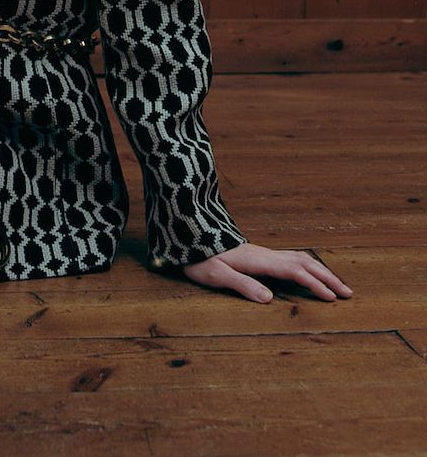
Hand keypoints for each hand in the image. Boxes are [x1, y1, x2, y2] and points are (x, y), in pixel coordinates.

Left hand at [181, 243, 353, 302]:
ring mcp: (263, 254)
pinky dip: (309, 267)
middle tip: (349, 293)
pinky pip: (292, 260)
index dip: (314, 284)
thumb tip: (270, 299)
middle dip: (327, 277)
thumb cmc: (200, 259)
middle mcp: (265, 255)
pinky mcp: (259, 256)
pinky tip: (311, 274)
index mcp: (258, 260)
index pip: (294, 272)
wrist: (189, 238)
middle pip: (304, 263)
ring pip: (299, 259)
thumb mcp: (216, 275)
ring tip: (337, 285)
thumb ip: (242, 285)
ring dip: (320, 271)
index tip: (332, 298)